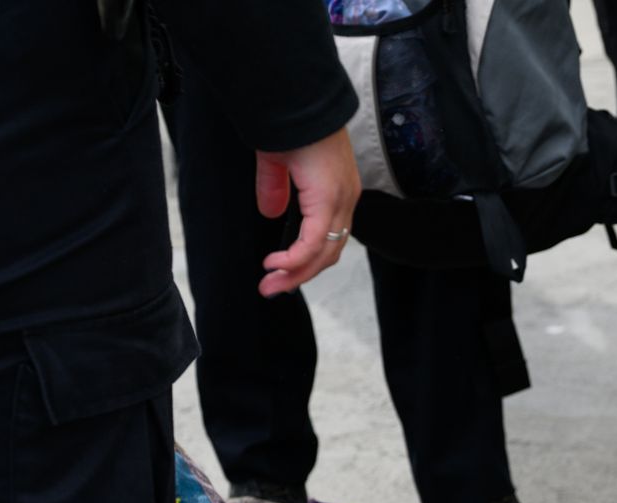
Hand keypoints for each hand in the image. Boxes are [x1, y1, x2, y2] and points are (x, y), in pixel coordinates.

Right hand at [254, 126, 361, 296]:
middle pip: (329, 253)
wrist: (298, 98)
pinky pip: (315, 241)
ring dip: (296, 273)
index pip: (330, 238)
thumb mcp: (279, 161)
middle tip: (272, 289)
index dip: (307, 260)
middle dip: (299, 275)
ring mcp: (342, 199)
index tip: (281, 273)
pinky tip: (276, 264)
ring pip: (324, 252)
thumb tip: (270, 213)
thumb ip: (276, 188)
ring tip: (270, 285)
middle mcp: (347, 199)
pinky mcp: (330, 198)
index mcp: (339, 192)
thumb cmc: (290, 122)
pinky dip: (295, 258)